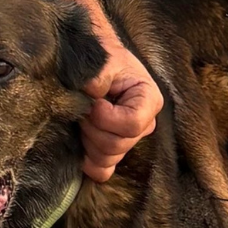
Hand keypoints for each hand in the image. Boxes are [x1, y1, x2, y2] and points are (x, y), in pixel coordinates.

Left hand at [79, 37, 161, 182]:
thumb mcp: (103, 60)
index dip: (106, 117)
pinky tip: (79, 144)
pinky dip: (88, 161)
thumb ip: (98, 76)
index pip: (132, 124)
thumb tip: (91, 94)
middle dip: (92, 127)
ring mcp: (129, 140)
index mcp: (149, 100)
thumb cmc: (102, 56)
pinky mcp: (113, 149)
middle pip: (117, 145)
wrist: (94, 57)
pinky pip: (102, 171)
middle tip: (82, 108)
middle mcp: (144, 124)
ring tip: (82, 117)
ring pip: (107, 158)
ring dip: (87, 140)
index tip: (94, 102)